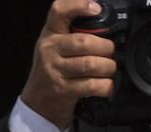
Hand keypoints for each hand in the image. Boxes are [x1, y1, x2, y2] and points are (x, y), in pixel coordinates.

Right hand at [20, 0, 116, 130]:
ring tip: (109, 70)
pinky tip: (106, 85)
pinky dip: (106, 86)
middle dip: (106, 48)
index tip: (95, 8)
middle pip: (84, 42)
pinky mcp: (63, 89)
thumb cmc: (55, 72)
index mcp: (50, 34)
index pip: (59, 12)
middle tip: (110, 54)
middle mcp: (50, 49)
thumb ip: (75, 37)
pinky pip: (92, 85)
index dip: (78, 7)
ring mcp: (55, 70)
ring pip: (90, 64)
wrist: (40, 102)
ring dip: (108, 68)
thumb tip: (105, 29)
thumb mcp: (58, 48)